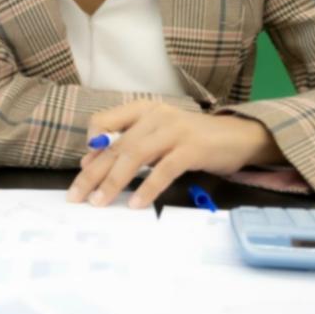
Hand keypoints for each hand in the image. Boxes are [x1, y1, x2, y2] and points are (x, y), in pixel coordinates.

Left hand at [66, 100, 278, 209]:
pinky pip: (164, 169)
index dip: (91, 144)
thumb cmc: (192, 139)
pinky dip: (147, 188)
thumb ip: (130, 144)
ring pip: (134, 156)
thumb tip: (92, 163)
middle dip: (93, 173)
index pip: (104, 121)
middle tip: (76, 197)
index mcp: (143, 110)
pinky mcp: (192, 148)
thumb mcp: (158, 136)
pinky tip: (136, 203)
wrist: (238, 136)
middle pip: (116, 145)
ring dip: (113, 182)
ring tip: (99, 202)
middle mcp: (156, 115)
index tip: (84, 168)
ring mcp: (174, 130)